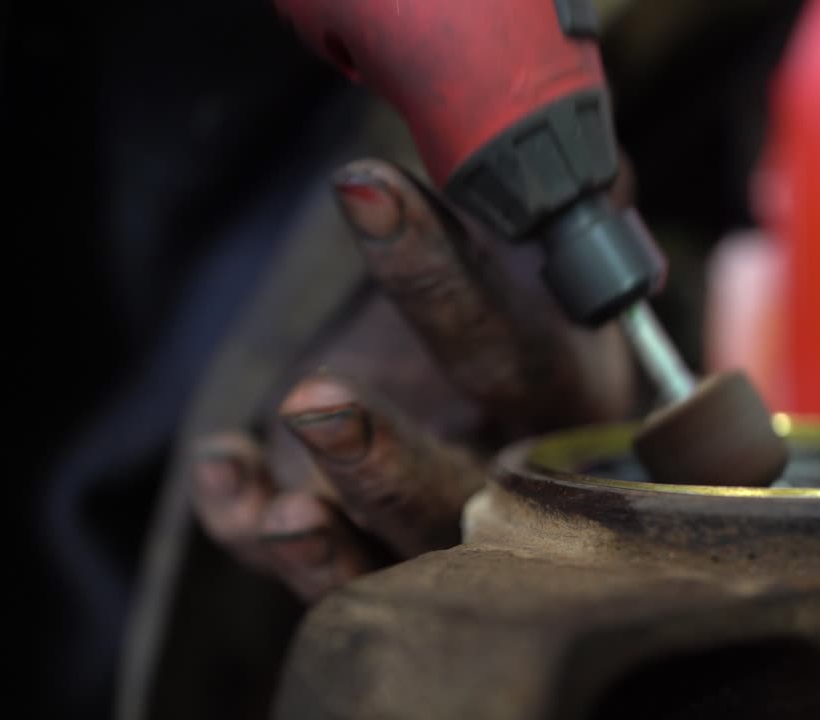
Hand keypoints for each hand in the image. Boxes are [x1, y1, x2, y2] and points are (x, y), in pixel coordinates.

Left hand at [190, 159, 636, 601]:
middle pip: (462, 500)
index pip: (508, 348)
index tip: (366, 189)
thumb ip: (546, 225)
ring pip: (390, 566)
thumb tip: (596, 170)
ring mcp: (432, 527)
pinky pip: (311, 569)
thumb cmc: (515, 319)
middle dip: (389, 462)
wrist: (487, 394)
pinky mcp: (362, 550)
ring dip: (329, 545)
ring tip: (280, 515)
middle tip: (315, 403)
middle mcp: (508, 481)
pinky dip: (254, 528)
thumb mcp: (538, 268)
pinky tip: (223, 471)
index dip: (440, 276)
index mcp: (563, 398)